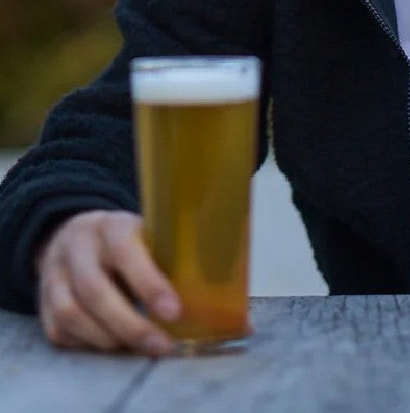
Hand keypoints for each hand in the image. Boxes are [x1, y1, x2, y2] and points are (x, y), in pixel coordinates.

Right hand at [36, 210, 179, 355]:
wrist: (75, 234)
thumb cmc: (127, 239)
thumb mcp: (147, 232)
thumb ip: (167, 254)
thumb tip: (204, 291)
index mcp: (110, 226)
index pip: (125, 252)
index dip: (149, 284)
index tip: (174, 312)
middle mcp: (77, 248)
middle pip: (94, 291)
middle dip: (130, 325)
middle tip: (160, 345)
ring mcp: (54, 275)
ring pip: (71, 315)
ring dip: (108, 338)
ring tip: (138, 347)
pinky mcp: (42, 301)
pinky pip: (60, 332)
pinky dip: (88, 343)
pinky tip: (113, 344)